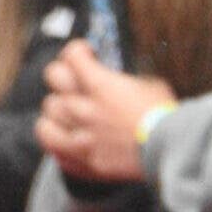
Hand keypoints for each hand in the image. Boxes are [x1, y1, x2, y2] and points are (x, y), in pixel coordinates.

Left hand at [34, 40, 176, 182]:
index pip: (72, 57)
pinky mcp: (81, 161)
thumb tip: (116, 79)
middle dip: (61, 72)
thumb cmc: (161, 114)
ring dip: (55, 112)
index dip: (77, 50)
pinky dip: (56, 141)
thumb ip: (124, 80)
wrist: (166, 148)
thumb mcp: (148, 83)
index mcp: (102, 85)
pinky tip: (65, 136)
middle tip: (70, 76)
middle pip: (53, 82)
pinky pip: (53, 150)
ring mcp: (80, 138)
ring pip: (46, 120)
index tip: (84, 53)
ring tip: (63, 111)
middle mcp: (84, 110)